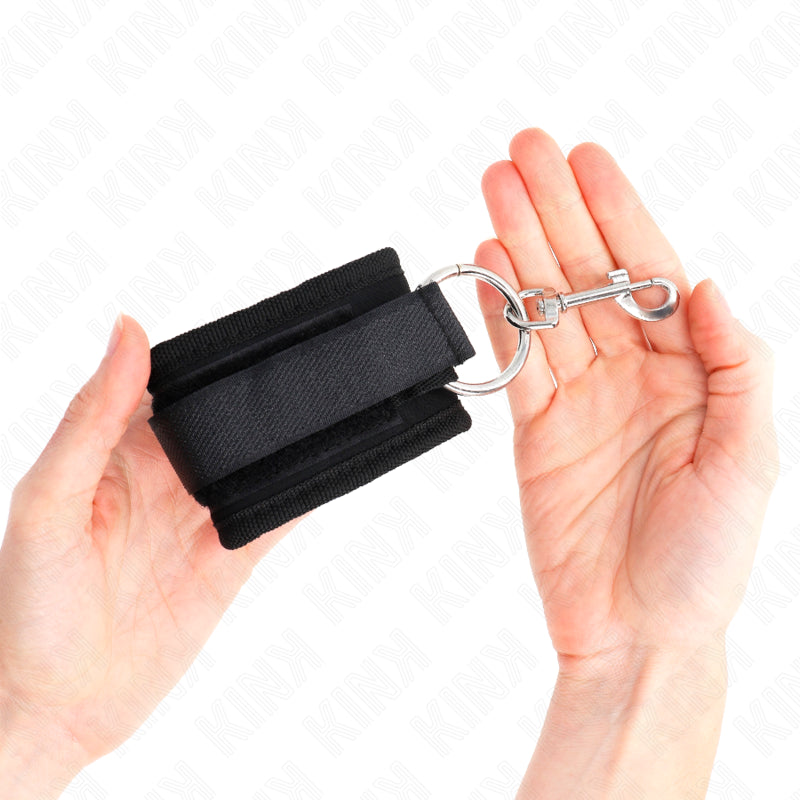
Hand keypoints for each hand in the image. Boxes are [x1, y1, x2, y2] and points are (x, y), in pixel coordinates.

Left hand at [0, 316, 295, 797]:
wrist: (55, 710)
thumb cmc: (26, 610)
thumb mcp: (49, 503)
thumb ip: (91, 420)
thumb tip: (126, 334)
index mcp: (113, 449)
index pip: (169, 384)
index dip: (206, 359)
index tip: (247, 331)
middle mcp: (162, 478)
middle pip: (222, 423)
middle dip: (258, 399)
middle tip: (302, 366)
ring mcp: (198, 520)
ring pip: (254, 466)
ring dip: (285, 443)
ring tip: (323, 409)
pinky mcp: (227, 562)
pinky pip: (274, 519)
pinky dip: (301, 494)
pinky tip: (325, 470)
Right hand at [474, 129, 776, 796]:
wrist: (638, 633)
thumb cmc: (705, 558)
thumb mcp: (749, 460)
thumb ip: (737, 365)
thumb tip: (708, 287)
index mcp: (692, 371)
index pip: (649, 272)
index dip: (619, 214)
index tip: (586, 161)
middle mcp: (632, 373)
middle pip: (587, 274)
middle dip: (557, 210)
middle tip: (523, 151)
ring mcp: (578, 397)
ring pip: (544, 305)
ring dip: (520, 245)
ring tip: (495, 188)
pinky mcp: (534, 429)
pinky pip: (514, 358)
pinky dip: (497, 311)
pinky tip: (487, 265)